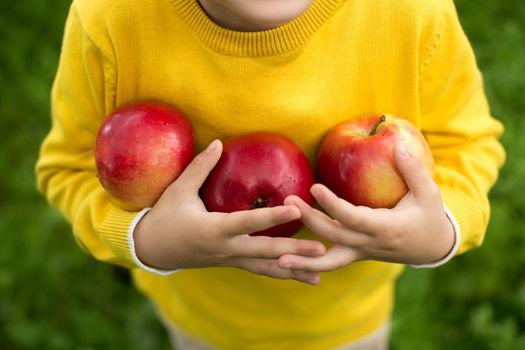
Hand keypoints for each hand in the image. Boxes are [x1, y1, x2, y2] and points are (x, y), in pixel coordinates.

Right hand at [134, 140, 324, 284]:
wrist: (153, 249)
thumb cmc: (165, 216)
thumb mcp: (179, 190)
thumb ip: (201, 167)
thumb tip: (219, 143)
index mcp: (213, 229)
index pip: (248, 222)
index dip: (272, 217)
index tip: (296, 209)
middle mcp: (225, 249)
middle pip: (265, 252)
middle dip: (294, 251)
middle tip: (321, 249)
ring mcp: (229, 259)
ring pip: (265, 268)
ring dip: (293, 269)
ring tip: (320, 273)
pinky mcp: (232, 263)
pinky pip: (260, 270)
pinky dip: (281, 273)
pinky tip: (301, 275)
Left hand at [279, 144, 454, 271]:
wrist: (432, 248)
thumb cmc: (430, 217)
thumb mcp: (429, 194)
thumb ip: (413, 171)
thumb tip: (397, 146)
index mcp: (386, 229)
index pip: (354, 218)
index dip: (333, 205)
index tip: (315, 187)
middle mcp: (370, 244)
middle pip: (333, 235)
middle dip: (309, 219)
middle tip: (287, 200)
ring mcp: (360, 253)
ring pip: (328, 261)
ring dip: (303, 258)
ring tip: (277, 255)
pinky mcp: (354, 254)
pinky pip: (329, 262)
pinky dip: (309, 265)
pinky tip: (287, 261)